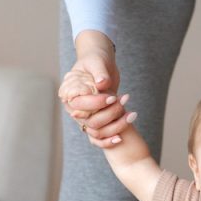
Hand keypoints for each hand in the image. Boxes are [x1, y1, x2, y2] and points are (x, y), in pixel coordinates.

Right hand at [58, 30, 134, 147]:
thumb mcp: (96, 61)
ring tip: (131, 114)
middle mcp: (74, 108)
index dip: (97, 103)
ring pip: (97, 131)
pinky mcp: (95, 122)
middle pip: (90, 120)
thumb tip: (101, 83)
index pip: (80, 105)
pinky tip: (120, 138)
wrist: (101, 65)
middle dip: (110, 113)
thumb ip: (99, 72)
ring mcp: (84, 117)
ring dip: (116, 125)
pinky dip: (108, 141)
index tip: (112, 97)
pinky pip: (98, 138)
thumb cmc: (96, 59)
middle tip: (124, 101)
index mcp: (69, 93)